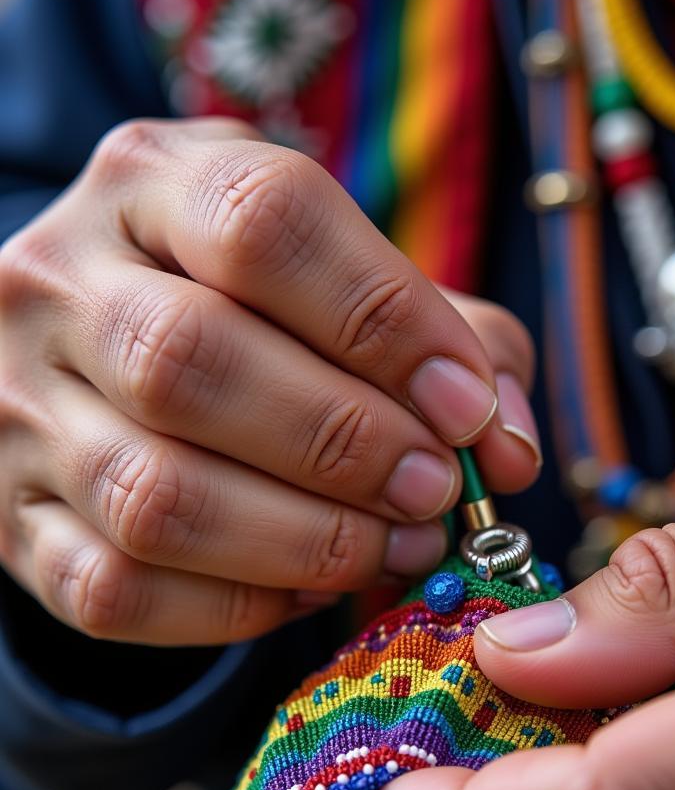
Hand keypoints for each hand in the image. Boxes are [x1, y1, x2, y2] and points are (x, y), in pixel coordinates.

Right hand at [0, 118, 539, 644]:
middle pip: (193, 361)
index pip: (266, 223)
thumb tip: (509, 448)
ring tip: (396, 546)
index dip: (385, 322)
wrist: (105, 356)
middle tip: (435, 492)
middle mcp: (61, 281)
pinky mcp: (14, 520)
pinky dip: (240, 605)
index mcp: (153, 184)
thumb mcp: (349, 276)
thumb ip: (451, 339)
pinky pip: (119, 588)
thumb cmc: (263, 309)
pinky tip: (311, 585)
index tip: (468, 407)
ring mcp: (19, 406)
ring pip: (155, 493)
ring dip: (306, 540)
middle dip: (345, 444)